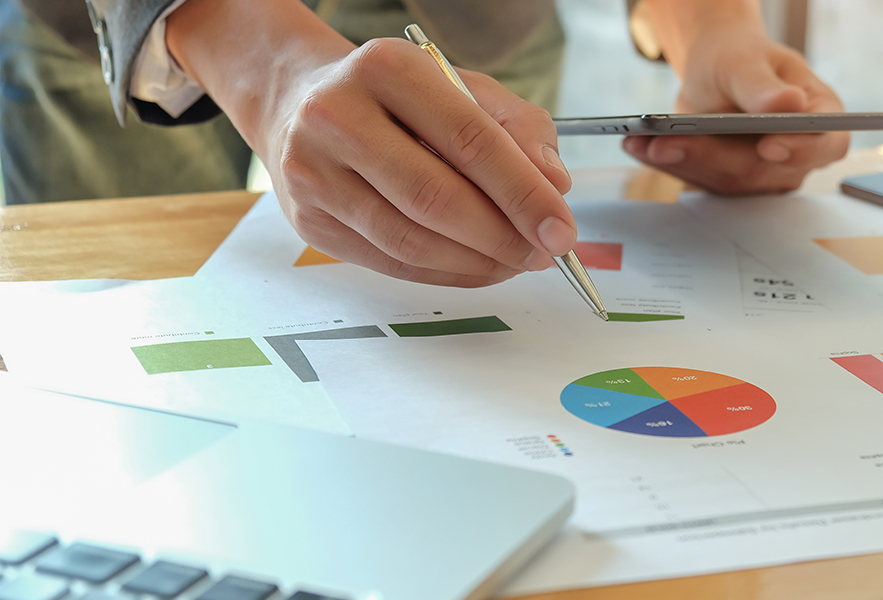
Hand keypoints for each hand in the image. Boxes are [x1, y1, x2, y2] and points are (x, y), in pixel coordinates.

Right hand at [167, 0, 574, 286]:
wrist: (298, 101)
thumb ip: (519, 129)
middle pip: (436, 199)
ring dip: (478, 263)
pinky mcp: (310, 221)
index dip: (523, 193)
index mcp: (386, 69)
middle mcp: (338, 116)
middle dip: (503, 237)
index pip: (470, 140)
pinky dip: (445, 274)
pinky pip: (391, 263)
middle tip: (544, 252)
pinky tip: (478, 267)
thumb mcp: (462, 88)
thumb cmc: (395, 96)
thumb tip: (555, 186)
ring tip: (517, 262)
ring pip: (411, 241)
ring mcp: (314, 173)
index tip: (561, 228)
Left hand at [623, 5, 848, 194]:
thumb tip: (789, 104)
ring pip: (724, 180)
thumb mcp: (746, 61)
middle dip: (711, 156)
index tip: (768, 146)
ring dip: (680, 162)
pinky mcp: (729, 182)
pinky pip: (699, 179)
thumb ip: (763, 86)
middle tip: (668, 142)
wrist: (714, 69)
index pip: (825, 145)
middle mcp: (796, 154)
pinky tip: (640, 146)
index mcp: (819, 118)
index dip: (801, 151)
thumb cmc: (739, 58)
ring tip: (642, 141)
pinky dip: (668, 162)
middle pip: (761, 170)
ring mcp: (764, 175)